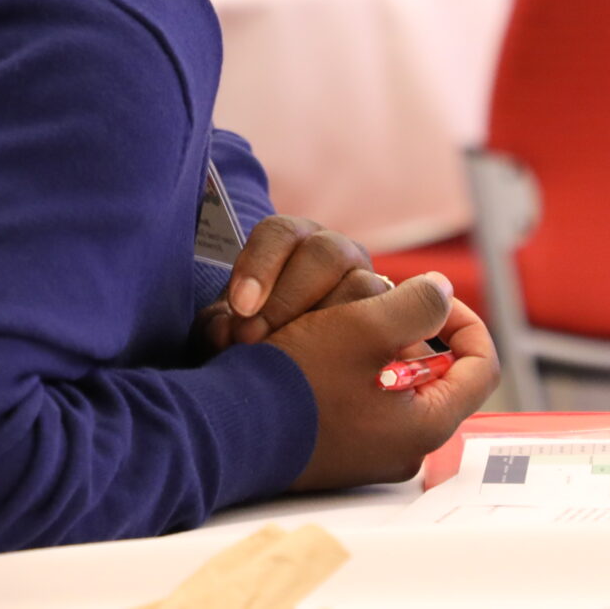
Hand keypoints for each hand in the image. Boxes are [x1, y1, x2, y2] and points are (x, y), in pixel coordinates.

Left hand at [197, 215, 384, 354]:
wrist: (283, 377)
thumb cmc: (249, 344)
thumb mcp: (224, 335)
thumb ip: (218, 328)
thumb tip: (226, 332)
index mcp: (292, 241)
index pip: (281, 232)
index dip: (260, 263)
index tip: (241, 306)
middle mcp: (335, 254)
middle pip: (326, 253)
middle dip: (289, 298)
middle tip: (258, 338)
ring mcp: (368, 285)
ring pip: (363, 287)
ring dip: (327, 323)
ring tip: (294, 359)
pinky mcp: (390, 322)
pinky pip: (387, 324)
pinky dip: (361, 346)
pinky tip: (334, 372)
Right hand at [271, 272, 500, 491]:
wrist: (220, 429)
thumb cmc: (293, 386)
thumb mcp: (365, 328)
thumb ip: (418, 304)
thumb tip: (441, 292)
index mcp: (424, 422)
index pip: (479, 366)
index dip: (465, 319)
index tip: (432, 293)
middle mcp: (399, 440)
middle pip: (421, 360)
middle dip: (388, 321)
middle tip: (351, 307)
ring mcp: (363, 442)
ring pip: (378, 365)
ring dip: (351, 334)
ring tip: (313, 325)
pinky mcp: (329, 437)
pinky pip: (345, 382)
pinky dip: (326, 355)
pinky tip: (295, 343)